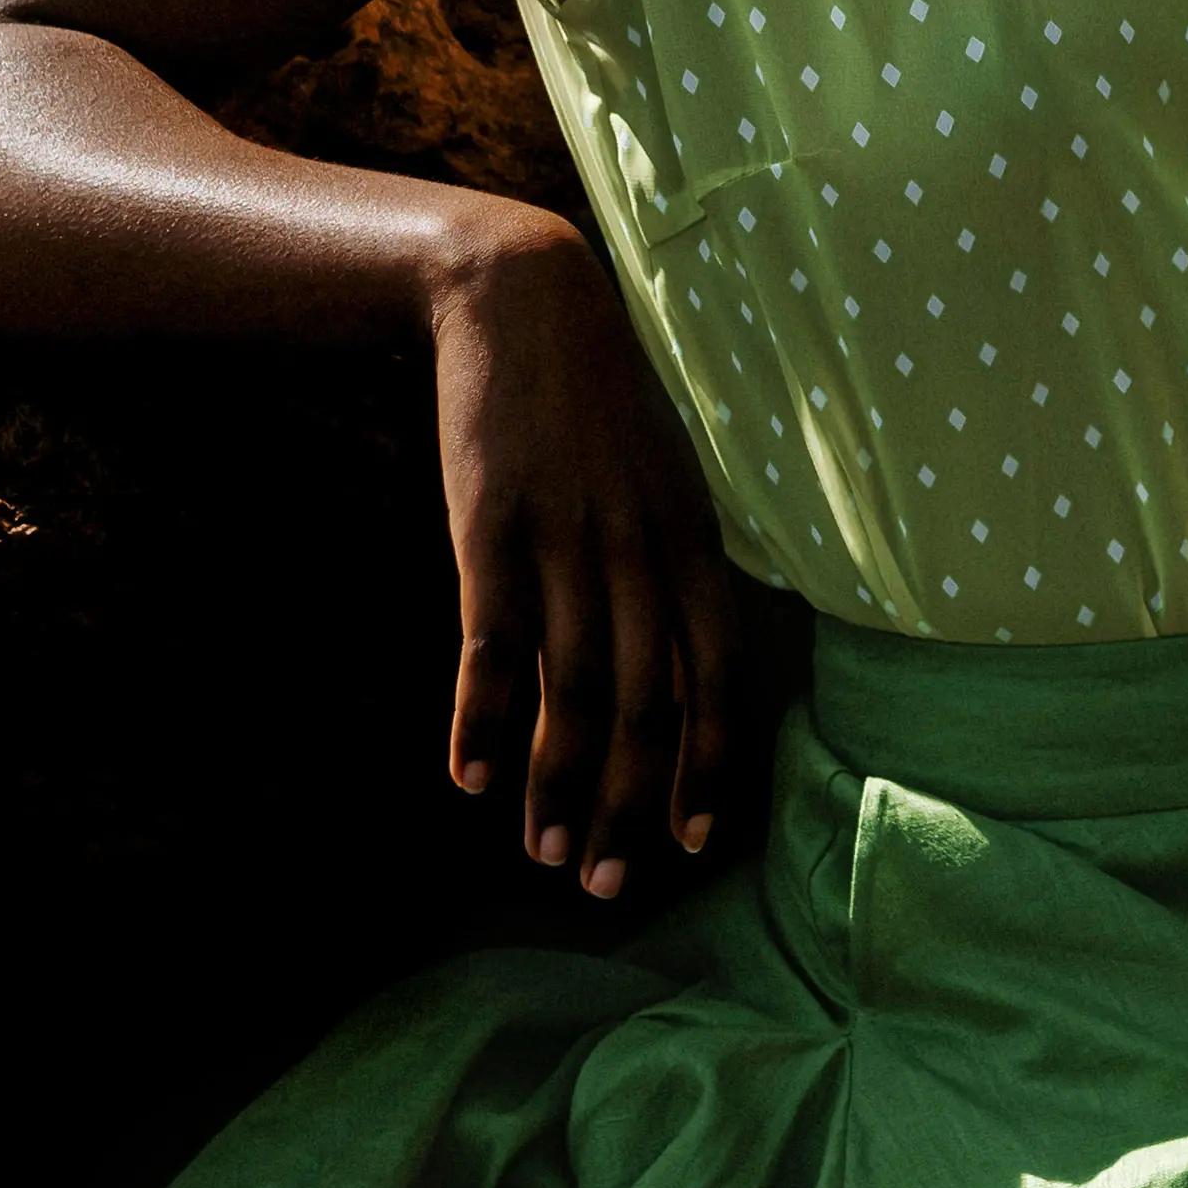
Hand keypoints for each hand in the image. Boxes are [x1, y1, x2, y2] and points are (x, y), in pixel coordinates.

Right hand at [423, 208, 762, 897]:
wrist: (524, 301)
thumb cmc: (598, 402)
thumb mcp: (664, 479)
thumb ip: (675, 566)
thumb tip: (685, 661)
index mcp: (691, 542)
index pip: (716, 679)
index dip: (706, 765)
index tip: (691, 842)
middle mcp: (639, 551)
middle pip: (645, 706)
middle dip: (631, 805)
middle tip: (609, 885)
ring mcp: (566, 541)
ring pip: (572, 692)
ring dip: (559, 784)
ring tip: (546, 855)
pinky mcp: (492, 528)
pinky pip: (493, 644)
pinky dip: (484, 717)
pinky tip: (471, 777)